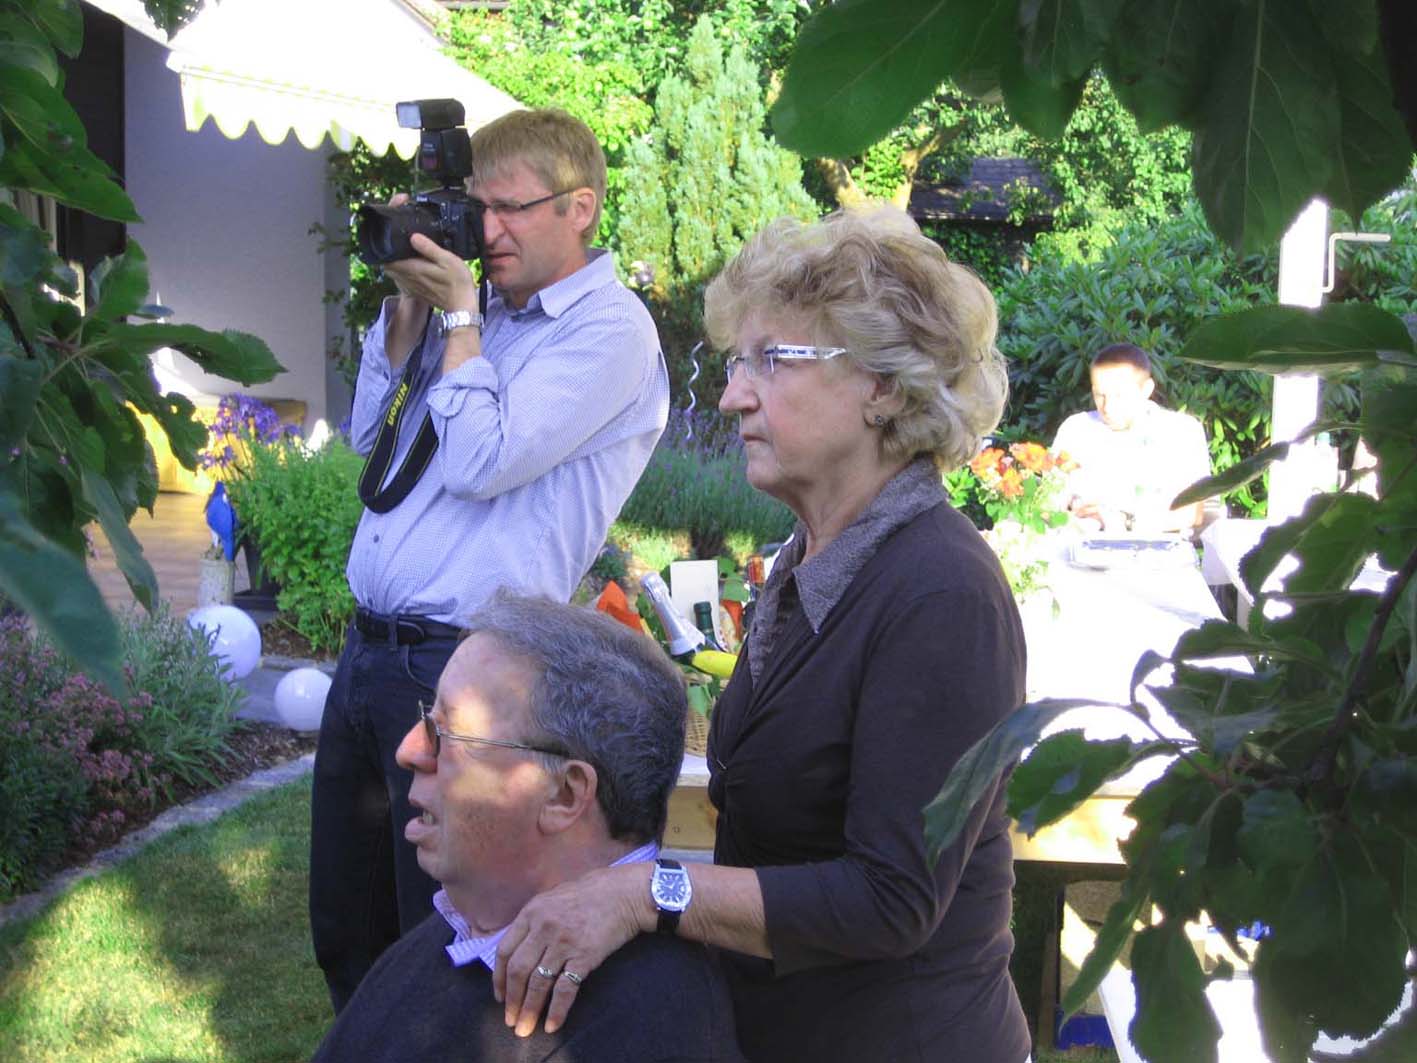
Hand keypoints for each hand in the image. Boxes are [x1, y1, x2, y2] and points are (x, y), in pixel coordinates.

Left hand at [381, 202, 477, 312]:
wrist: (462, 307)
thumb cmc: (457, 283)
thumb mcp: (447, 260)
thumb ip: (429, 248)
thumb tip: (413, 236)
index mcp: (411, 269)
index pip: (385, 256)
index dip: (384, 242)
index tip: (390, 232)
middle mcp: (405, 278)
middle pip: (386, 262)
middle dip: (388, 250)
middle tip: (397, 238)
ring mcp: (408, 286)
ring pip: (392, 270)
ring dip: (394, 259)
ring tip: (404, 248)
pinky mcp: (413, 290)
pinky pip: (400, 277)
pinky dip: (401, 269)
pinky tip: (412, 263)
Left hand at [493, 864, 649, 1036]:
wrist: (623, 894)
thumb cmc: (588, 895)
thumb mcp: (552, 899)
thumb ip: (533, 922)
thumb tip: (517, 950)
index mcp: (531, 913)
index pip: (504, 951)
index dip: (499, 978)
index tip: (500, 996)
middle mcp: (543, 928)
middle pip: (517, 971)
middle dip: (512, 1000)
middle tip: (511, 1021)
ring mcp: (563, 943)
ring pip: (538, 983)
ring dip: (529, 1010)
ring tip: (525, 1029)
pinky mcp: (584, 956)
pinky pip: (565, 989)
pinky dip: (556, 1010)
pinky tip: (552, 1025)